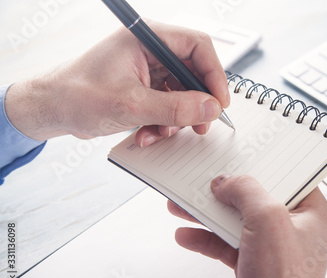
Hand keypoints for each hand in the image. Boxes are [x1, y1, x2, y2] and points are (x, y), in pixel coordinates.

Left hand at [4, 20, 229, 146]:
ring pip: (183, 91)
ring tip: (161, 132)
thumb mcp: (131, 105)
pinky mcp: (144, 87)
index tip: (218, 102)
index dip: (214, 74)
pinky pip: (168, 104)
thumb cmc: (77, 95)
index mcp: (146, 38)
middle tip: (201, 124)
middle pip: (194, 71)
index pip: (198, 46)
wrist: (51, 109)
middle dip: (197, 102)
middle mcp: (150, 50)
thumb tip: (211, 107)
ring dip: (177, 117)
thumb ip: (176, 107)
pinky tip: (147, 133)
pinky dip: (163, 122)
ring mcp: (148, 69)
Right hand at [168, 175, 326, 277]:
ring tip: (183, 205)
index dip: (266, 164)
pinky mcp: (253, 264)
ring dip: (209, 213)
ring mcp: (272, 247)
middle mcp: (294, 228)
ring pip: (237, 220)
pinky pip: (227, 243)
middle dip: (226, 190)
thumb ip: (246, 191)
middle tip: (205, 180)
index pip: (290, 177)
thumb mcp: (268, 221)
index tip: (244, 156)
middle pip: (256, 198)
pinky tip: (188, 234)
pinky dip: (207, 239)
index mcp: (311, 213)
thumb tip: (228, 182)